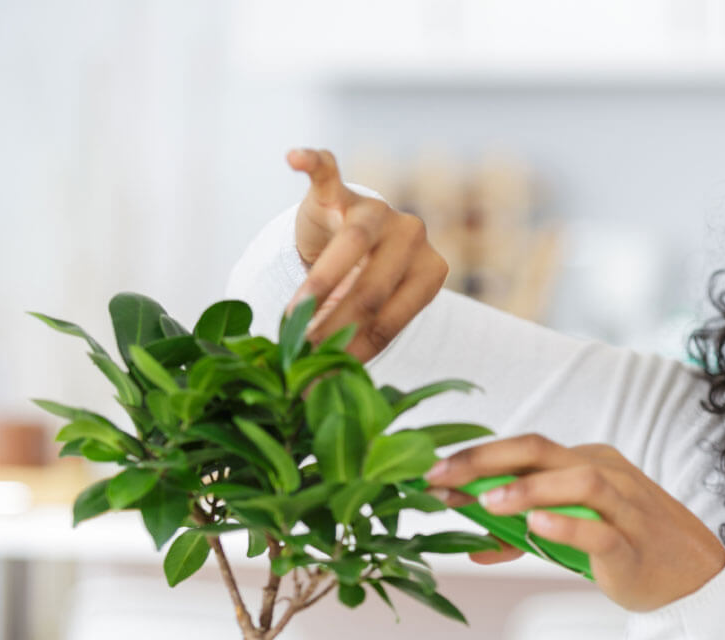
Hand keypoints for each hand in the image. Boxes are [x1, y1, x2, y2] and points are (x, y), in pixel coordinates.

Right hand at [287, 148, 448, 362]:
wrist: (349, 237)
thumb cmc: (366, 285)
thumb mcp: (373, 313)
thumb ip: (361, 340)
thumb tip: (329, 395)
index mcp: (431, 271)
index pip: (390, 317)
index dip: (357, 348)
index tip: (328, 372)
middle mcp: (412, 235)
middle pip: (371, 287)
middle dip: (335, 326)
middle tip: (305, 355)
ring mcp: (377, 208)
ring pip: (350, 244)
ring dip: (319, 285)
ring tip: (293, 317)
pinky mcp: (340, 188)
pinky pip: (326, 171)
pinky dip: (311, 162)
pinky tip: (294, 159)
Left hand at [424, 435, 724, 611]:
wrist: (690, 577)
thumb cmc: (628, 547)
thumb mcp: (572, 534)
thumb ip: (524, 534)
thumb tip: (473, 544)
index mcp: (587, 463)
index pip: (526, 448)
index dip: (476, 456)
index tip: (433, 472)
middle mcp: (606, 475)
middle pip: (543, 451)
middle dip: (487, 460)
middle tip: (443, 476)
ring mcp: (623, 508)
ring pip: (578, 482)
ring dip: (528, 489)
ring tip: (487, 503)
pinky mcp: (632, 546)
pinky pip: (601, 531)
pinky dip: (567, 526)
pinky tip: (536, 528)